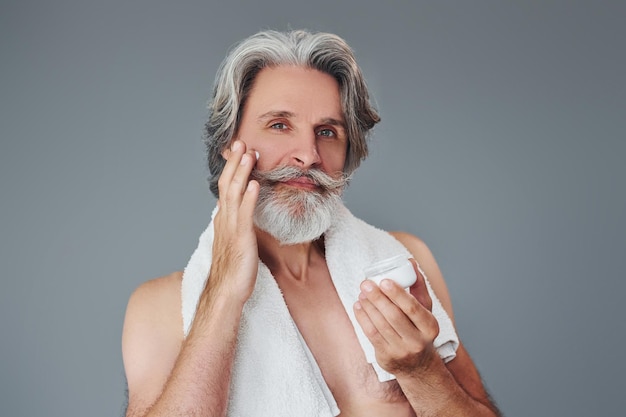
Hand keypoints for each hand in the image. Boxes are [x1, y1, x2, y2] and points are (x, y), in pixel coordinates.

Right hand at [205, 140, 259, 303]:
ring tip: (248, 154)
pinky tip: (255, 184)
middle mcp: (224, 220)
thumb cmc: (233, 271)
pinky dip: (248, 198)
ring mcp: (231, 229)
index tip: (238, 151)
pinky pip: (244, 215)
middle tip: (241, 142)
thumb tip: (245, 214)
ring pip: (234, 194)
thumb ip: (239, 225)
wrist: (226, 293)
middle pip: (227, 185)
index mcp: (224, 220)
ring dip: (241, 173)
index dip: (231, 169)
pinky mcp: (240, 239)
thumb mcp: (236, 242)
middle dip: (234, 163)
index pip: (225, 188)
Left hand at [353, 259, 439, 375]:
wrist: (417, 366)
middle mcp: (417, 341)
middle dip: (378, 298)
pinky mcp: (386, 357)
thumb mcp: (425, 309)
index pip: (413, 308)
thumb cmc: (419, 329)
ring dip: (368, 306)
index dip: (397, 294)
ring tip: (362, 292)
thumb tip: (410, 261)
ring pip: (380, 325)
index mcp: (430, 326)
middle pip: (394, 316)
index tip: (384, 280)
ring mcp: (401, 351)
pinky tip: (358, 305)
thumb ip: (418, 285)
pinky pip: (371, 334)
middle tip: (366, 283)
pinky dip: (363, 318)